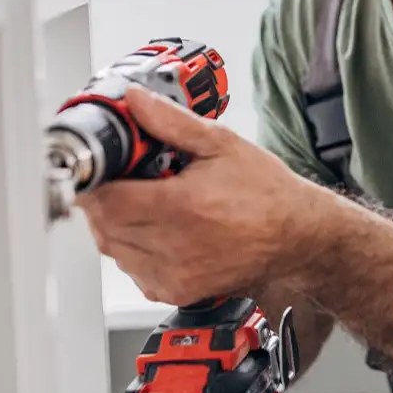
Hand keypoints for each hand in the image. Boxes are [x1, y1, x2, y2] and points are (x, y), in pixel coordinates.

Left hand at [75, 84, 324, 306]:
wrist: (297, 235)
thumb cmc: (265, 192)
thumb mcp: (221, 143)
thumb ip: (171, 121)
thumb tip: (135, 101)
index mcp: (183, 206)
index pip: (109, 201)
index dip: (95, 183)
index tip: (99, 169)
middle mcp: (176, 246)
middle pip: (105, 228)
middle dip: (102, 202)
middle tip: (116, 182)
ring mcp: (175, 274)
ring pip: (114, 252)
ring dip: (114, 227)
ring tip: (139, 204)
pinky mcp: (178, 291)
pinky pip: (134, 272)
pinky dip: (132, 251)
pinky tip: (154, 231)